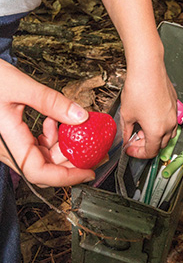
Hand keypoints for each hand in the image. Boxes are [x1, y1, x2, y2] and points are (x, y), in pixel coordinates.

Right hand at [0, 59, 94, 186]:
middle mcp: (8, 149)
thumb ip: (50, 101)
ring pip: (44, 157)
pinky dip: (51, 137)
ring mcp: (10, 145)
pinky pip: (37, 146)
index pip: (40, 173)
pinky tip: (53, 121)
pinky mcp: (13, 138)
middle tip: (93, 151)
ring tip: (75, 129)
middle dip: (72, 161)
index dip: (67, 177)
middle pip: (46, 167)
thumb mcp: (18, 85)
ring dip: (63, 146)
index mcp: (8, 142)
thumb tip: (80, 117)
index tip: (89, 172)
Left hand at [100, 0, 177, 158]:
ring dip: (155, 136)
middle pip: (159, 145)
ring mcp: (174, 115)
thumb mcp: (126, 114)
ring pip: (167, 134)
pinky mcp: (175, 105)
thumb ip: (126, 131)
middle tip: (134, 139)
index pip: (150, 152)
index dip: (138, 154)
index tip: (131, 149)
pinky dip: (160, 125)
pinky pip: (170, 121)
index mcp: (157, 131)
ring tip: (142, 128)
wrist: (148, 68)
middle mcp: (169, 125)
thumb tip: (126, 139)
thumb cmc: (138, 88)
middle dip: (146, 145)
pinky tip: (149, 117)